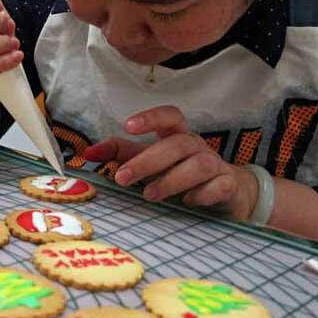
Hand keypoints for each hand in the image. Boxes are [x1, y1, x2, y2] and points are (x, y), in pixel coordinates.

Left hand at [84, 106, 259, 219]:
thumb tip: (88, 153)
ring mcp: (216, 165)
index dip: (151, 117)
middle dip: (147, 161)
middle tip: (122, 178)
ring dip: (171, 179)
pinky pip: (220, 186)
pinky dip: (204, 194)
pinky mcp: (229, 186)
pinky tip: (188, 202)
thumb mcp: (151, 159)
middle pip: (176, 144)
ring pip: (199, 165)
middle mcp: (198, 147)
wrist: (228, 191)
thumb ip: (121, 153)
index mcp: (178, 136)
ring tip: (148, 194)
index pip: (170, 116)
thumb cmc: (180, 170)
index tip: (128, 126)